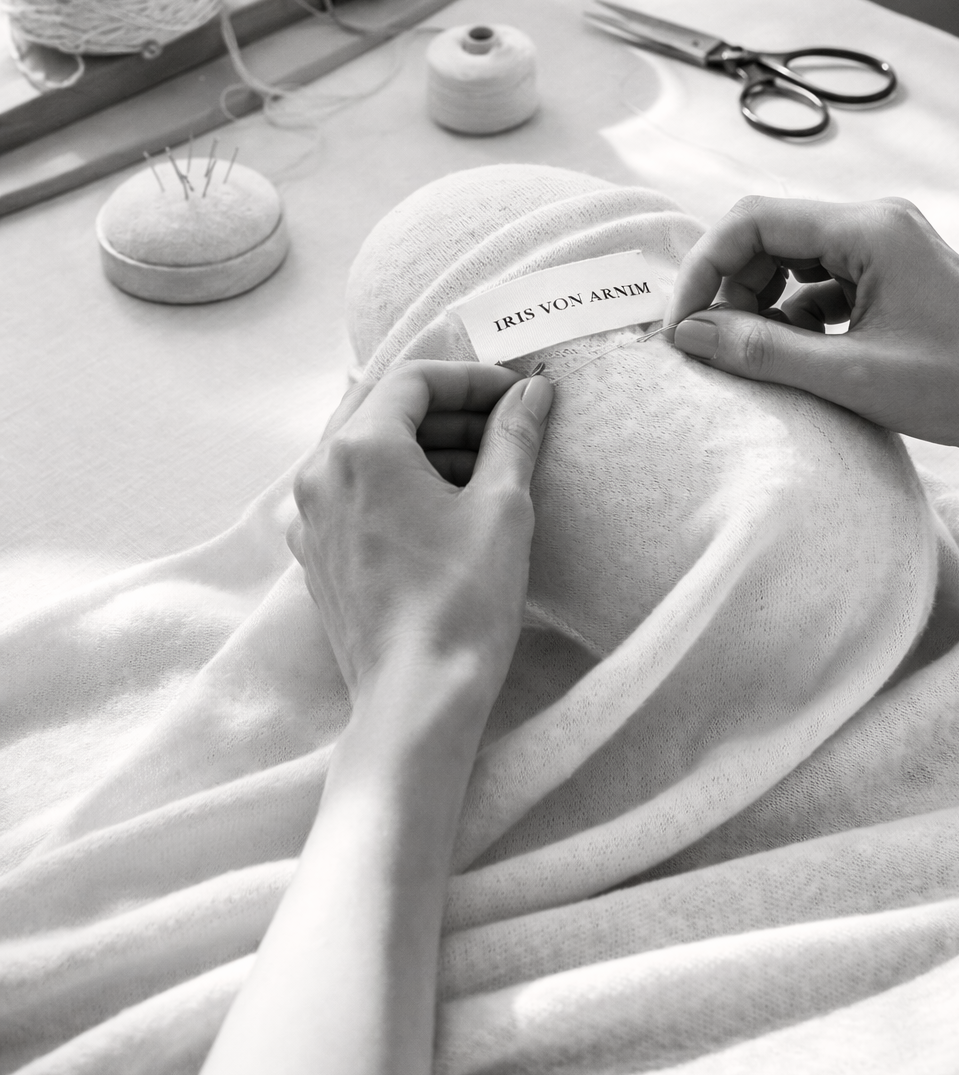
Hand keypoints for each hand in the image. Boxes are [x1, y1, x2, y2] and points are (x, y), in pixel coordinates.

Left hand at [288, 361, 553, 727]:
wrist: (418, 696)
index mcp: (360, 449)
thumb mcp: (502, 506)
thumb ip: (513, 435)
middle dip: (448, 408)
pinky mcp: (316, 553)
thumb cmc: (462, 601)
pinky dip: (399, 481)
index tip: (516, 394)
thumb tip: (531, 391)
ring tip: (486, 465)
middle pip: (384, 408)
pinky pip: (354, 492)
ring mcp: (310, 516)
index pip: (414, 379)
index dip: (471, 378)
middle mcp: (320, 473)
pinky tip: (446, 504)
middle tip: (505, 421)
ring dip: (425, 444)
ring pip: (367, 450)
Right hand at [663, 195, 958, 459]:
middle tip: (712, 346)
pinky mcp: (888, 276)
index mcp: (869, 230)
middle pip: (768, 236)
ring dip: (760, 306)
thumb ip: (762, 352)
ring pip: (790, 260)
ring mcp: (883, 248)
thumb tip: (692, 335)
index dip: (706, 268)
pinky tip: (795, 357)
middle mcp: (874, 224)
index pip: (754, 221)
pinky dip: (794, 317)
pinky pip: (818, 283)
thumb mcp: (850, 377)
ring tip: (754, 355)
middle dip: (730, 289)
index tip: (683, 322)